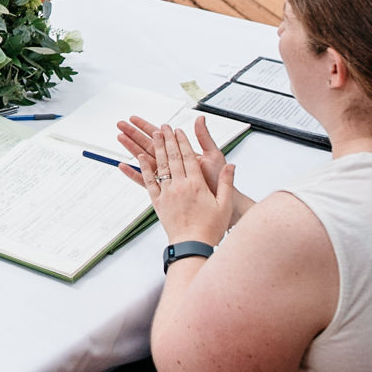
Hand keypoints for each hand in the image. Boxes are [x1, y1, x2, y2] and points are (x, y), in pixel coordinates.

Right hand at [117, 114, 229, 194]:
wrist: (224, 203)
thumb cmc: (219, 181)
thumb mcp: (213, 156)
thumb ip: (204, 137)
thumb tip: (200, 118)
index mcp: (181, 154)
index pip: (160, 137)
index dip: (146, 126)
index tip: (134, 118)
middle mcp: (171, 164)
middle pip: (148, 145)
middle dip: (134, 134)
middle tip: (121, 124)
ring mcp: (166, 177)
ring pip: (144, 159)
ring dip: (131, 148)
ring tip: (119, 137)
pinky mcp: (163, 191)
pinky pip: (145, 181)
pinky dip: (133, 174)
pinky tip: (123, 166)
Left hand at [120, 124, 235, 246]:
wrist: (192, 245)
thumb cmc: (211, 228)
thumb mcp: (224, 205)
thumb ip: (227, 183)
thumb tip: (232, 166)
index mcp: (197, 185)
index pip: (188, 158)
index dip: (183, 142)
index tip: (179, 130)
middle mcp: (180, 186)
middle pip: (173, 157)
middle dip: (168, 139)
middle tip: (164, 126)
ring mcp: (167, 193)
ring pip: (160, 166)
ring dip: (155, 148)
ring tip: (153, 134)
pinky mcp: (157, 202)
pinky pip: (148, 181)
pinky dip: (143, 168)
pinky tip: (139, 157)